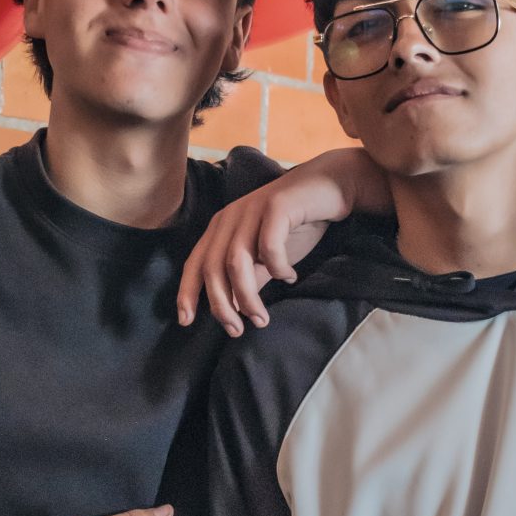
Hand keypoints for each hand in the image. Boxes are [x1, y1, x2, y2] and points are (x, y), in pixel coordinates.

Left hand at [177, 149, 389, 336]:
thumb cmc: (296, 223)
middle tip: (237, 330)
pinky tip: (290, 277)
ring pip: (237, 262)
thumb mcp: (266, 258)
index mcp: (221, 228)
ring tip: (262, 318)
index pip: (195, 263)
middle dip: (221, 304)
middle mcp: (230, 218)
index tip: (186, 321)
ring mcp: (252, 210)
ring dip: (247, 295)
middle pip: (213, 267)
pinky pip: (268, 246)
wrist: (330, 185)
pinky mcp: (276, 206)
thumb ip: (249, 279)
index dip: (187, 292)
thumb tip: (234, 310)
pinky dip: (277, 268)